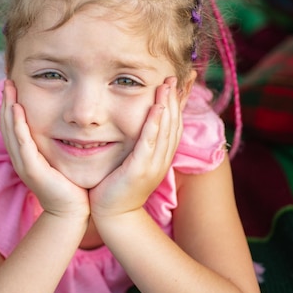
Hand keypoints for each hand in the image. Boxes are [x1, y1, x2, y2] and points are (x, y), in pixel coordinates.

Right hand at [1, 80, 89, 219]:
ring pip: (11, 131)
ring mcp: (24, 164)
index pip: (14, 126)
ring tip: (8, 88)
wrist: (73, 213)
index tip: (14, 86)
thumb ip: (60, 143)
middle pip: (8, 125)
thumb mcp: (62, 159)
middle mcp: (21, 158)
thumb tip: (69, 126)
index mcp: (27, 155)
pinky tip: (17, 109)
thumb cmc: (72, 186)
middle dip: (6, 102)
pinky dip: (18, 125)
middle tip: (7, 81)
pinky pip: (22, 143)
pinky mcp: (32, 170)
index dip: (12, 106)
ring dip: (8, 109)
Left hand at [89, 77, 186, 218]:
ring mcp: (153, 165)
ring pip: (165, 130)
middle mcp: (161, 159)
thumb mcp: (131, 162)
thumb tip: (135, 127)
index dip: (178, 104)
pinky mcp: (140, 170)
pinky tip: (157, 108)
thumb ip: (136, 145)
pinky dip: (154, 123)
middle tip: (175, 76)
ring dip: (167, 105)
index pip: (174, 125)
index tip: (179, 83)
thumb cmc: (116, 187)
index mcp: (161, 156)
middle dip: (176, 99)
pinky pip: (150, 142)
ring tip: (167, 84)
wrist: (112, 215)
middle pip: (173, 124)